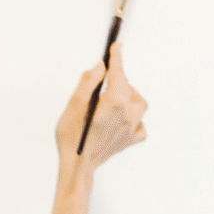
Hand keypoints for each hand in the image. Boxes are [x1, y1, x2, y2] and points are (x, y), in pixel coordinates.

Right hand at [57, 49, 147, 176]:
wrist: (78, 167)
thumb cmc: (72, 138)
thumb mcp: (73, 105)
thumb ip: (89, 82)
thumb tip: (100, 67)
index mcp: (114, 103)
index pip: (118, 73)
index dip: (116, 58)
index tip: (116, 47)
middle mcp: (127, 115)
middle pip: (128, 87)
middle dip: (119, 78)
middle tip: (105, 76)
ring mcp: (131, 129)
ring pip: (139, 104)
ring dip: (129, 96)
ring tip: (113, 96)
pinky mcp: (130, 141)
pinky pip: (141, 126)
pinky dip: (135, 118)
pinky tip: (124, 118)